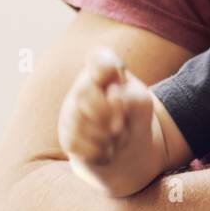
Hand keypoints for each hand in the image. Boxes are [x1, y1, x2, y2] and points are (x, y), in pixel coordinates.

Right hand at [57, 46, 154, 173]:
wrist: (127, 148)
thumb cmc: (134, 116)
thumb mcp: (141, 102)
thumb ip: (131, 96)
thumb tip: (113, 100)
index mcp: (103, 72)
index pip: (98, 58)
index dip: (105, 66)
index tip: (116, 75)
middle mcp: (82, 88)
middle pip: (82, 92)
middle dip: (106, 112)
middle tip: (120, 125)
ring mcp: (71, 112)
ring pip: (79, 122)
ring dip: (108, 136)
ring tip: (120, 137)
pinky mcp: (67, 137)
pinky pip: (78, 144)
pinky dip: (101, 151)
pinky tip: (109, 150)